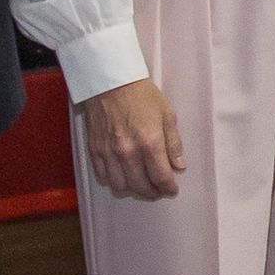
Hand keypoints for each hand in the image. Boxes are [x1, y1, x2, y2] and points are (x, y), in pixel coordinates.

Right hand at [78, 79, 185, 199]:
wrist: (110, 82)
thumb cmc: (140, 95)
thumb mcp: (166, 115)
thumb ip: (173, 144)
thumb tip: (179, 166)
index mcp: (150, 142)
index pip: (161, 177)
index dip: (168, 188)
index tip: (171, 190)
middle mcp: (129, 152)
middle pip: (141, 186)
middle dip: (153, 192)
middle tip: (158, 190)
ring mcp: (109, 153)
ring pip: (120, 186)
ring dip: (133, 189)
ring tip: (141, 184)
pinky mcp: (95, 150)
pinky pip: (103, 176)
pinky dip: (114, 181)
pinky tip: (123, 176)